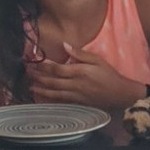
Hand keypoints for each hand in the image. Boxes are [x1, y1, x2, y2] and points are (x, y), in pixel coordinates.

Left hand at [25, 44, 146, 109]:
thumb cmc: (111, 76)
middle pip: (52, 81)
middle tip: (27, 73)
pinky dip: (53, 100)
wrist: (122, 95)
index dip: (43, 66)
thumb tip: (64, 45)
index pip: (56, 69)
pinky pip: (63, 101)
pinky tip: (45, 98)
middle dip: (38, 77)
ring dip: (42, 90)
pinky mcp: (80, 104)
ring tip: (31, 87)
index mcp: (79, 72)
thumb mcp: (97, 60)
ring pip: (55, 93)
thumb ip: (80, 54)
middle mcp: (76, 85)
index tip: (33, 62)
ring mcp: (77, 96)